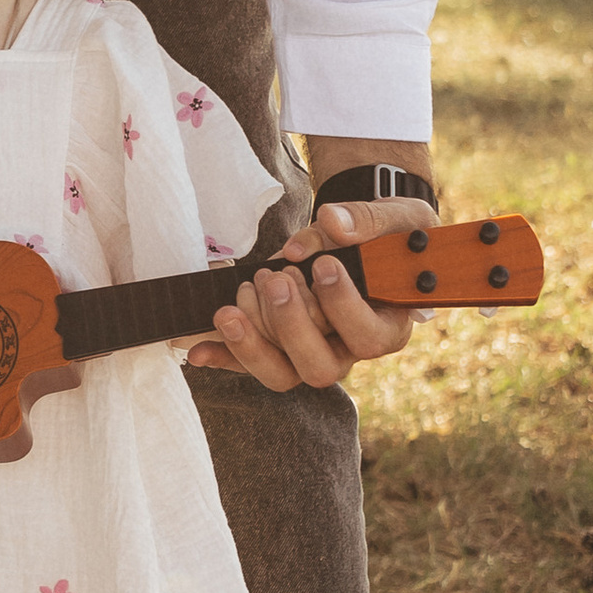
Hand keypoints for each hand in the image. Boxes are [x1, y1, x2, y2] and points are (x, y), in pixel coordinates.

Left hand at [181, 208, 421, 388]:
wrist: (365, 238)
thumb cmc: (389, 234)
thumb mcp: (395, 219)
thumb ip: (367, 220)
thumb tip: (330, 223)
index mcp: (386, 327)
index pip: (367, 338)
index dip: (342, 306)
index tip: (322, 264)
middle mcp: (347, 351)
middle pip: (318, 368)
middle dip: (290, 324)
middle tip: (275, 278)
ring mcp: (310, 354)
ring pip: (282, 373)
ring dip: (253, 339)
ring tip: (240, 296)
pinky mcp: (279, 349)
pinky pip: (249, 362)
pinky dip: (222, 354)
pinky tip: (197, 349)